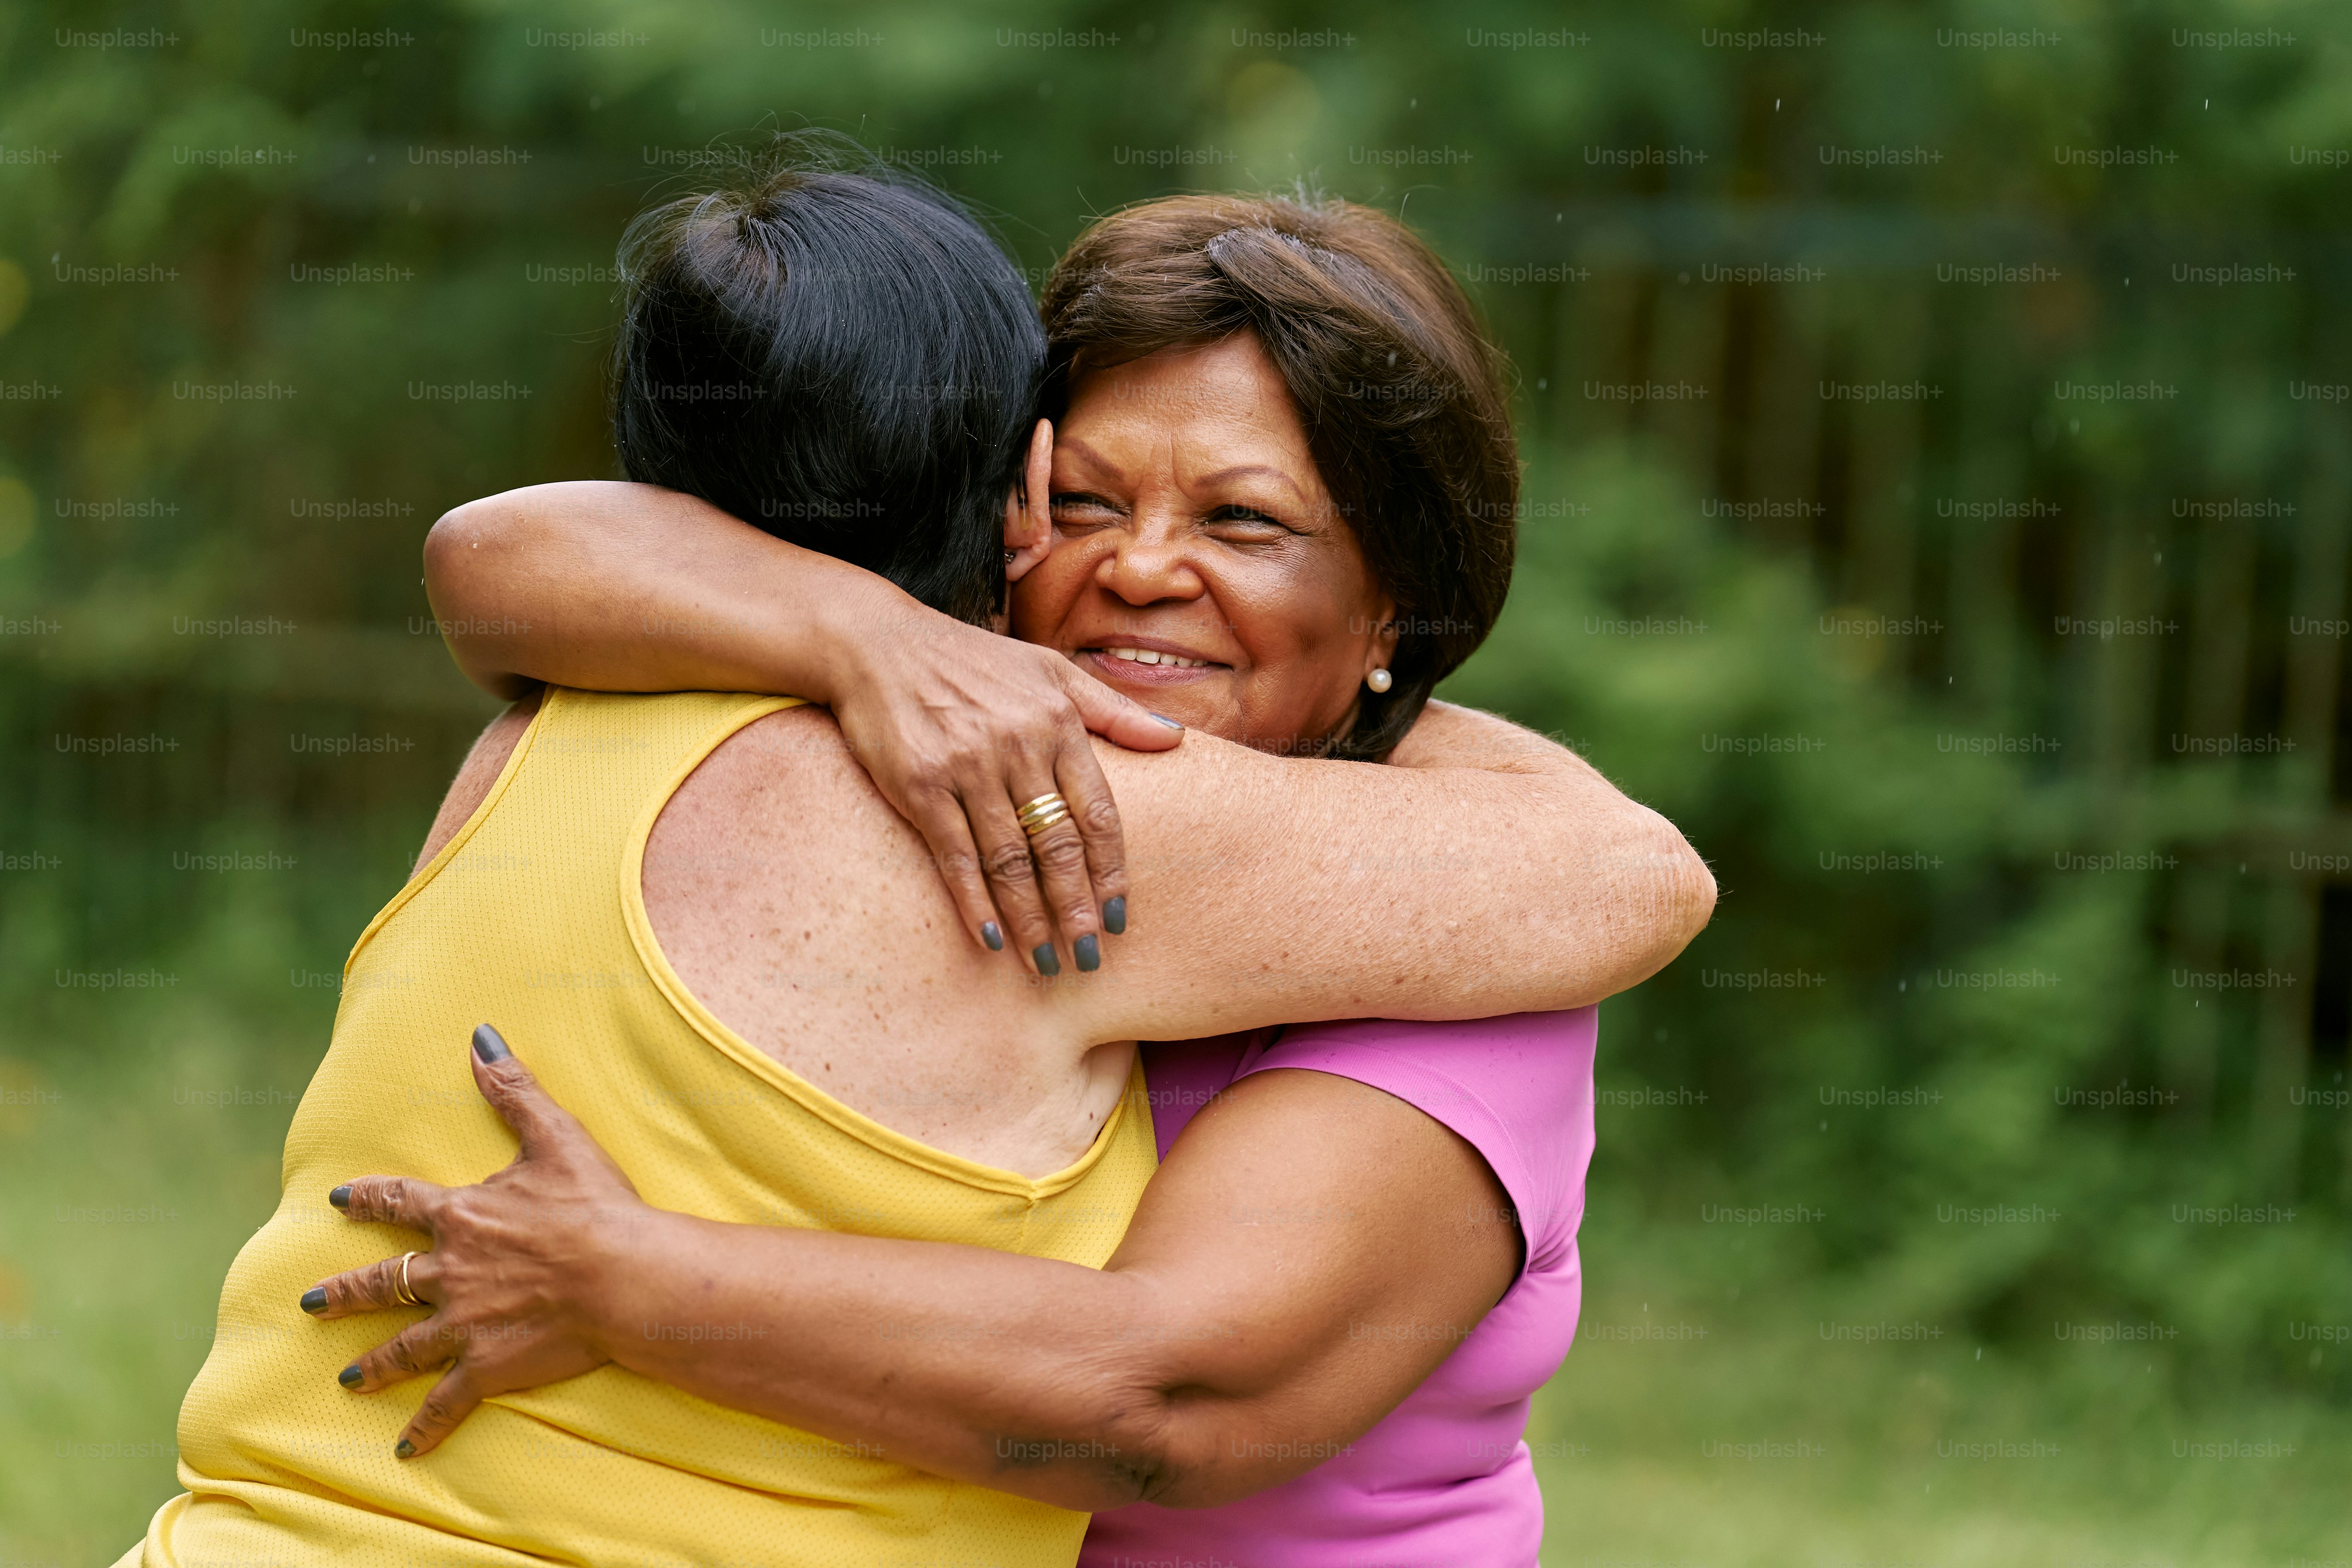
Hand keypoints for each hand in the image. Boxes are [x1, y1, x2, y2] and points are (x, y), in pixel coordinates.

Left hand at [300, 1026, 651, 1457]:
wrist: (623, 1276)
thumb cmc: (594, 1205)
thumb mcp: (555, 1136)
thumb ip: (514, 1089)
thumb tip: (480, 1036)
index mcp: (462, 1215)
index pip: (401, 1201)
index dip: (370, 1197)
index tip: (340, 1198)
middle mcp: (450, 1271)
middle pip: (385, 1281)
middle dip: (346, 1291)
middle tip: (311, 1302)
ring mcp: (465, 1324)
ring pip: (405, 1346)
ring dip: (375, 1363)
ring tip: (348, 1379)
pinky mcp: (488, 1366)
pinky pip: (447, 1401)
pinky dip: (426, 1427)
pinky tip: (406, 1448)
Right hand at [828, 420, 1182, 974]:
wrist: (878, 643)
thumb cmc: (973, 660)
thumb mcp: (1050, 669)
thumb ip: (1112, 710)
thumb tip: (1177, 740)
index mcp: (1057, 722)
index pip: (1098, 812)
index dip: (1111, 871)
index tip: (1119, 918)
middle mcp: (1017, 746)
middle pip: (1058, 844)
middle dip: (1075, 908)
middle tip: (1089, 958)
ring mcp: (966, 766)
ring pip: (1009, 858)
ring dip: (1029, 918)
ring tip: (1045, 964)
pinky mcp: (919, 783)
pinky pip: (955, 855)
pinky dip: (974, 902)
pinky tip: (992, 939)